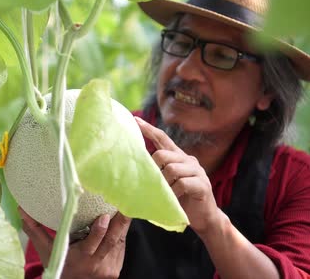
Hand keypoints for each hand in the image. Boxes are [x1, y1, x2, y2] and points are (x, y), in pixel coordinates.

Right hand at [19, 207, 130, 278]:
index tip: (103, 216)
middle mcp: (97, 262)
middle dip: (119, 223)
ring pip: (120, 241)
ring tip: (126, 207)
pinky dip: (122, 232)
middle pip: (112, 241)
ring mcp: (109, 266)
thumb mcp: (46, 250)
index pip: (93, 243)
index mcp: (80, 257)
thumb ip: (35, 230)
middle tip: (124, 205)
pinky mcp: (117, 266)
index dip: (100, 230)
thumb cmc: (59, 265)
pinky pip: (122, 246)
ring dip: (123, 224)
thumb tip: (21, 209)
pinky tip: (123, 218)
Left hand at [134, 116, 221, 235]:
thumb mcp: (166, 183)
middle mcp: (189, 160)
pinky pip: (182, 183)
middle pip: (164, 154)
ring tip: (165, 193)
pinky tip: (174, 199)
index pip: (163, 139)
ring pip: (172, 168)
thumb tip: (136, 167)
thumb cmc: (180, 200)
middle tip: (154, 182)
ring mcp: (197, 171)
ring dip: (164, 183)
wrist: (203, 218)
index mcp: (178, 158)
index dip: (149, 129)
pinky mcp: (203, 184)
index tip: (135, 120)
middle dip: (154, 168)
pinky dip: (174, 192)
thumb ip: (157, 172)